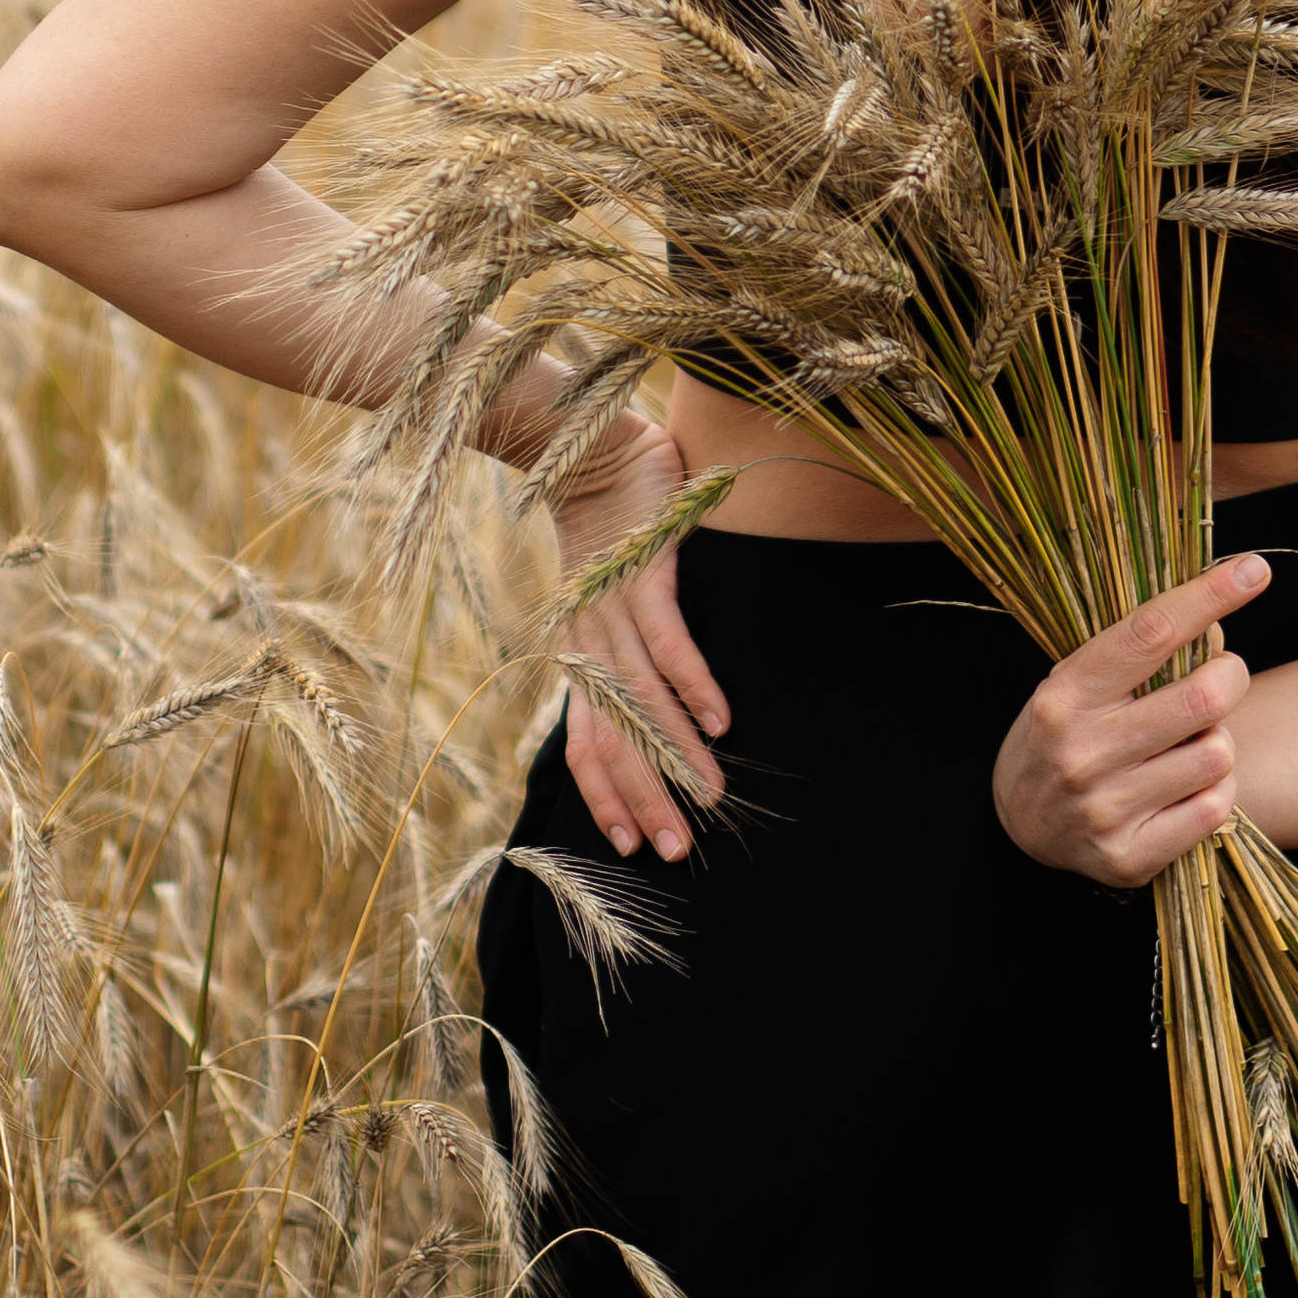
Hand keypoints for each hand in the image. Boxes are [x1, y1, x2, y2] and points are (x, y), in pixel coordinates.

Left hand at [549, 416, 729, 859]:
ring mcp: (611, 608)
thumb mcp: (611, 602)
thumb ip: (627, 652)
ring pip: (639, 697)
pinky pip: (665, 638)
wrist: (587, 448)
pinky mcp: (640, 571)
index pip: (585, 740)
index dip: (605, 793)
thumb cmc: (611, 530)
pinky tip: (719, 719)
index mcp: (579, 655)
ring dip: (674, 751)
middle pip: (612, 735)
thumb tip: (665, 708)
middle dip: (642, 796)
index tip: (628, 844)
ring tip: (709, 795)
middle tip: (674, 848)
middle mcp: (588, 642)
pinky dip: (691, 681)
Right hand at [991, 556, 1270, 889]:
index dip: (1209, 595)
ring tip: (1190, 743)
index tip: (1254, 569)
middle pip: (1204, 696)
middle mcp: (1081, 751)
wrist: (1019, 827)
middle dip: (1231, 676)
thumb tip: (1219, 614)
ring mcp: (1105, 808)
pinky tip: (1187, 785)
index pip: (1150, 632)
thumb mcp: (1078, 682)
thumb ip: (1140, 652)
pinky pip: (1215, 808)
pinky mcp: (1129, 856)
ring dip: (1218, 740)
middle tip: (1223, 675)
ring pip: (1217, 754)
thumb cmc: (1064, 735)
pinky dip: (1215, 790)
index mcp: (1066, 695)